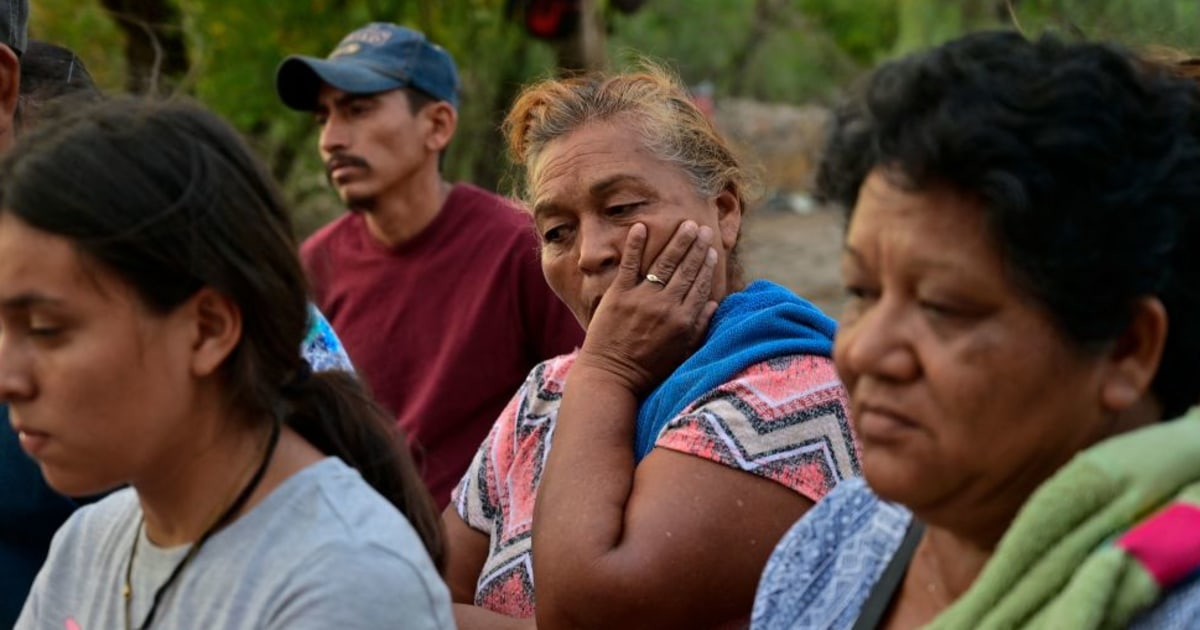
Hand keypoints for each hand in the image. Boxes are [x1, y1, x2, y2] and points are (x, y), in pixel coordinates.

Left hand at [575, 220, 719, 395]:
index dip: (707, 265)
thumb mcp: (682, 353)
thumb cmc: (648, 370)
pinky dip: (635, 244)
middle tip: (702, 228)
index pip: (700, 285)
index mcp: (684, 320)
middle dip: (696, 246)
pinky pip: (629, 264)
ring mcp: (642, 298)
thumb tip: (715, 304)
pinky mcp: (618, 295)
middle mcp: (666, 306)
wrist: (612, 377)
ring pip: (665, 263)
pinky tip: (641, 227)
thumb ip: (699, 327)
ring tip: (685, 225)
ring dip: (677, 241)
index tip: (712, 249)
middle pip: (686, 270)